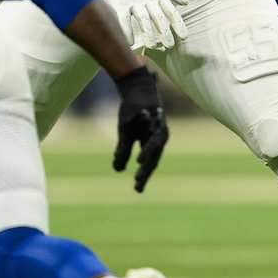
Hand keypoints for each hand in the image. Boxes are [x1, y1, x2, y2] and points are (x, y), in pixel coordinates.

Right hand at [102, 0, 188, 50]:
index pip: (171, 11)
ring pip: (143, 19)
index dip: (178, 24)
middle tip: (169, 45)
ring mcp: (134, 1)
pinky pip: (124, 19)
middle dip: (165, 32)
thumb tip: (186, 3)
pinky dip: (128, 30)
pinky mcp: (120, 3)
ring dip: (149, 34)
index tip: (184, 36)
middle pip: (159, 18)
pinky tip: (131, 42)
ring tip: (153, 46)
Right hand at [112, 66, 167, 191]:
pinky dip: (147, 134)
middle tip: (138, 183)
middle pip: (154, 157)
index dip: (144, 176)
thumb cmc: (133, 111)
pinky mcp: (155, 113)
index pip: (149, 163)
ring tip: (140, 165)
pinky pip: (153, 126)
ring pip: (156, 143)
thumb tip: (118, 170)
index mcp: (153, 142)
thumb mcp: (126, 133)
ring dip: (148, 155)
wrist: (135, 87)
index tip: (137, 190)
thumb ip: (123, 151)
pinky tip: (140, 135)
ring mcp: (159, 124)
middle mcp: (159, 135)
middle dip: (146, 171)